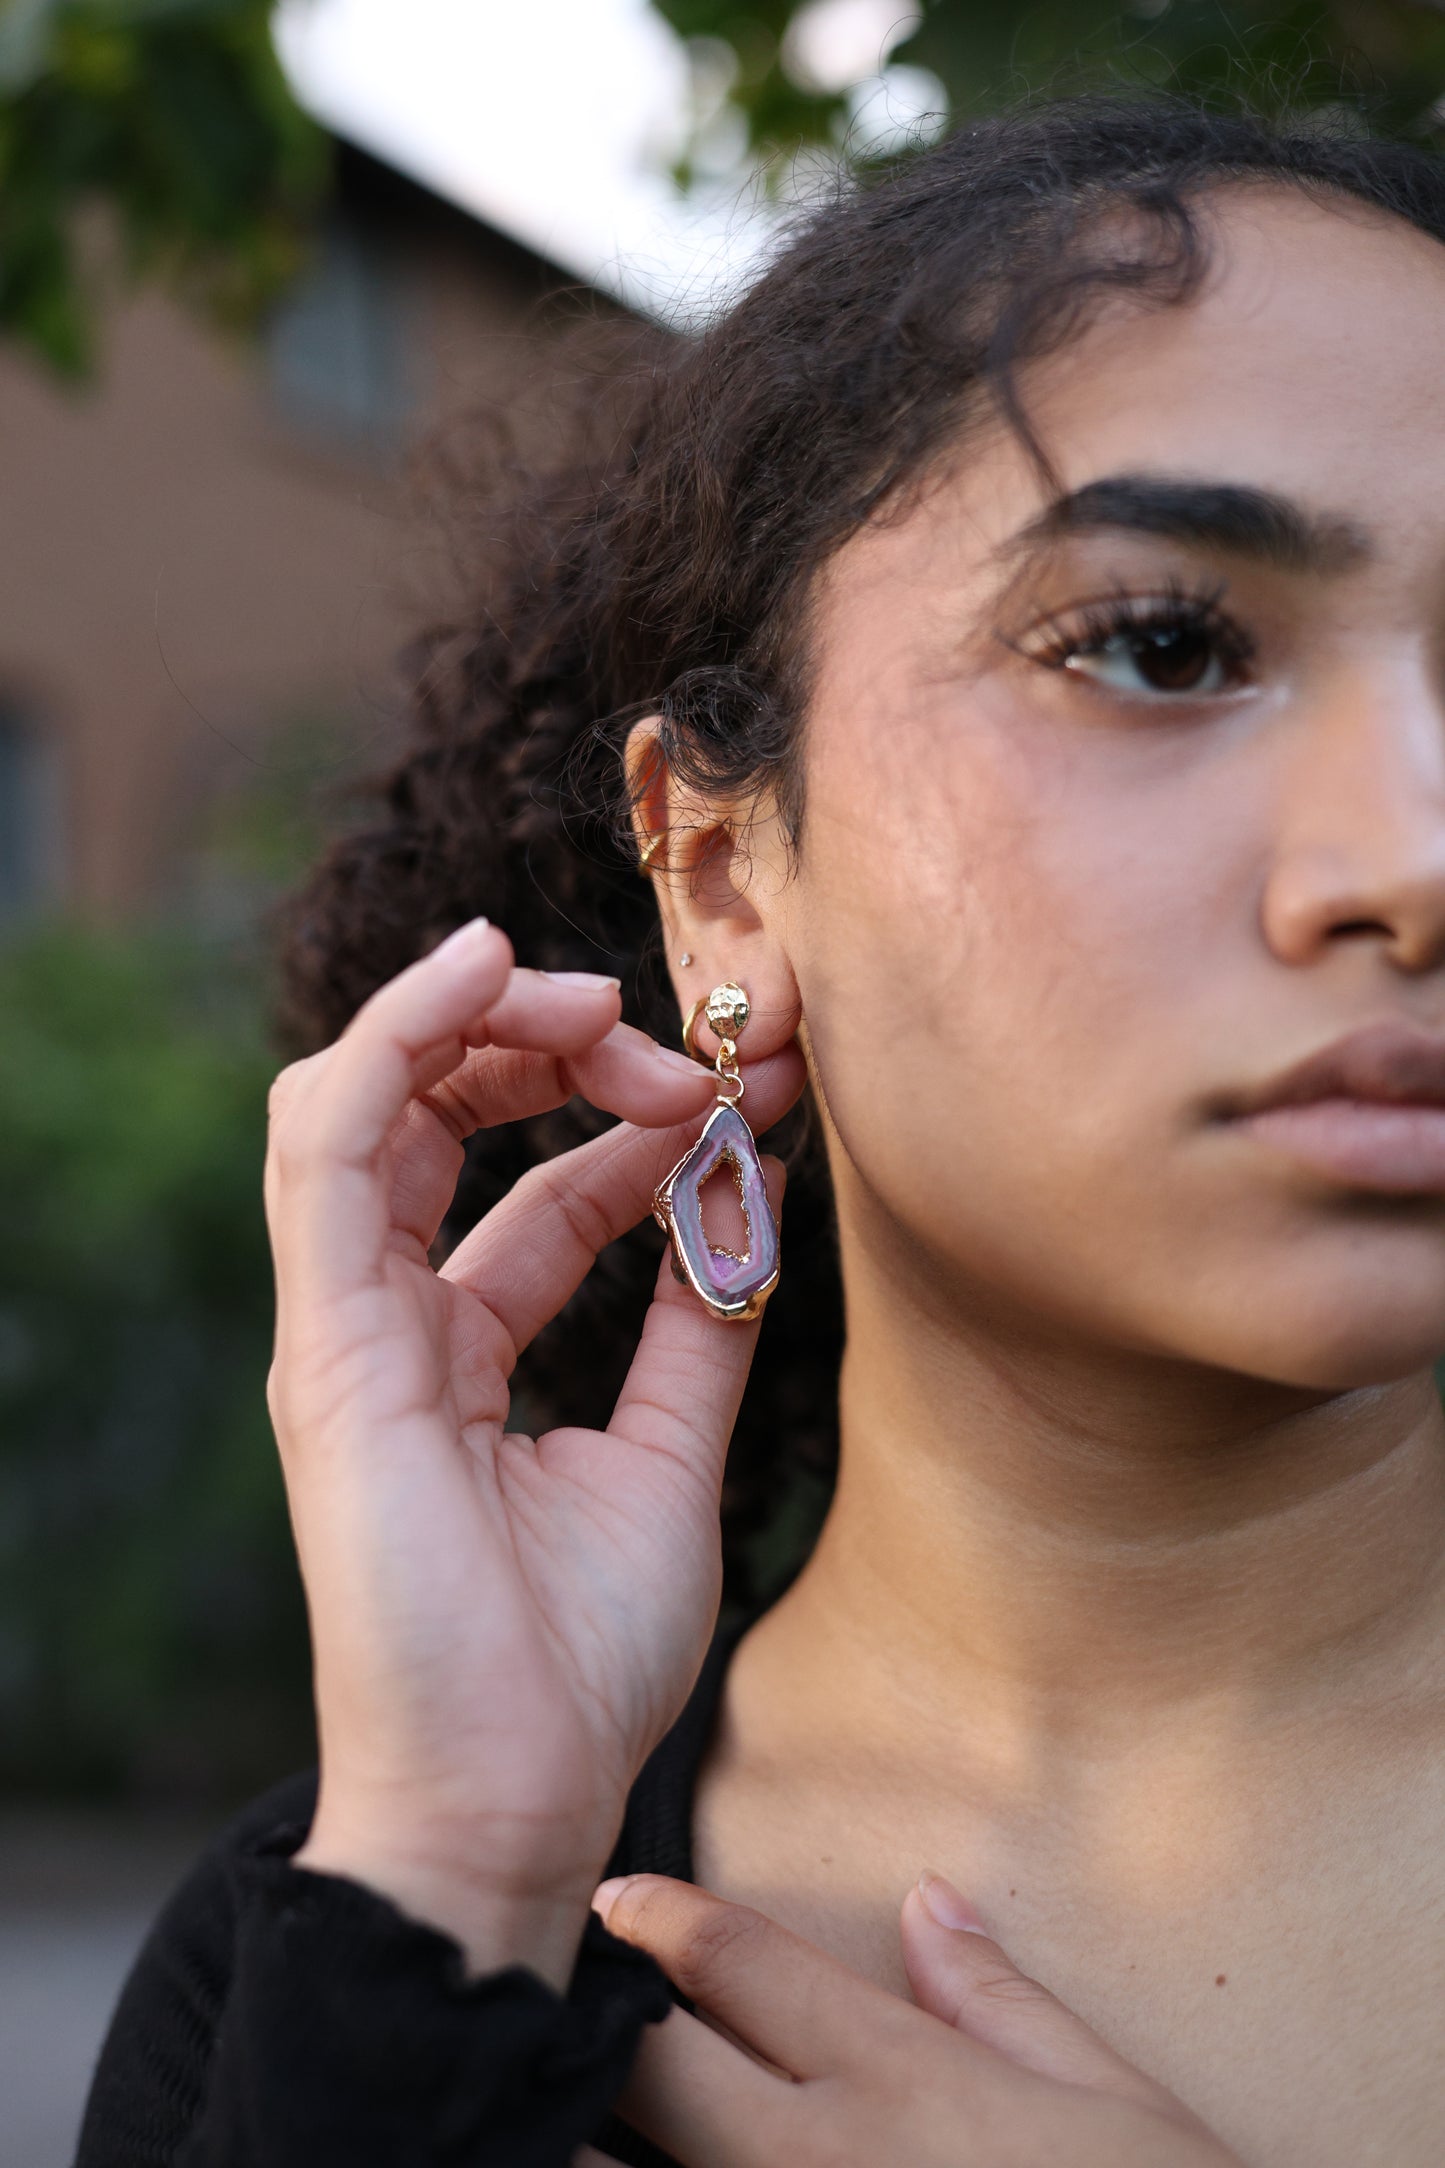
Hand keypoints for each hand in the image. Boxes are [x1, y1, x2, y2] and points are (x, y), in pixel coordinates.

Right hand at [264, 920, 803, 1983]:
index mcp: (459, 1352)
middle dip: (553, 1050)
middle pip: (437, 1121)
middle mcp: (389, 1322)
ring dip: (476, 1021)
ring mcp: (345, 1326)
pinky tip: (480, 968)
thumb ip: (692, 1332)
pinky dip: (394, 1039)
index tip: (752, 1090)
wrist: (514, 1794)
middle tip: (680, 1046)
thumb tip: (745, 1202)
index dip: (635, 1120)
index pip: (530, 1187)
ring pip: (363, 1103)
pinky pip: (329, 1146)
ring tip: (594, 996)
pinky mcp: (326, 1339)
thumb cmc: (577, 1659)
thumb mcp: (666, 1460)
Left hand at [583, 1875, 1243, 2165]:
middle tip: (560, 1997)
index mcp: (900, 2080)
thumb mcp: (1112, 2101)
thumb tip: (928, 1899)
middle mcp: (818, 2162)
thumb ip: (998, 1997)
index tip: (617, 1900)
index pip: (741, 1966)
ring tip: (558, 2109)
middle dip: (602, 2025)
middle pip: (654, 2070)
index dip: (664, 1920)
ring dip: (592, 2142)